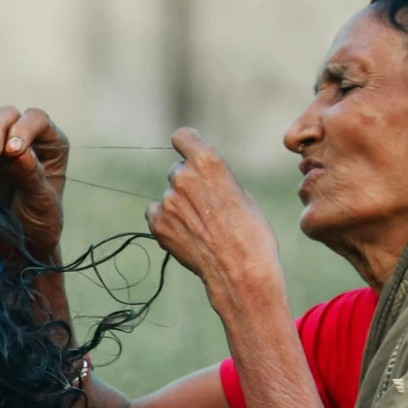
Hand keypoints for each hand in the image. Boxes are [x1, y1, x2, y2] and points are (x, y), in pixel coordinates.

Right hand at [0, 105, 69, 259]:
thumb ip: (32, 175)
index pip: (36, 119)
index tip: (13, 151)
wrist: (16, 245)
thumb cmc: (38, 223)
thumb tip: (19, 151)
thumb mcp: (41, 202)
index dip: (23, 128)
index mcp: (49, 143)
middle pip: (7, 114)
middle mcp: (23, 137)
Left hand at [146, 130, 283, 304]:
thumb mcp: (243, 195)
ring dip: (179, 206)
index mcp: (208, 162)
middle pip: (177, 170)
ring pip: (169, 195)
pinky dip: (166, 221)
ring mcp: (168, 201)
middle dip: (188, 183)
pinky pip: (156, 213)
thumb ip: (219, 181)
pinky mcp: (157, 224)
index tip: (187, 150)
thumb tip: (208, 181)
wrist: (240, 270)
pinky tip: (186, 234)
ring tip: (201, 227)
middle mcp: (183, 177)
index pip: (182, 137)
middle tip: (205, 206)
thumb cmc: (251, 233)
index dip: (185, 144)